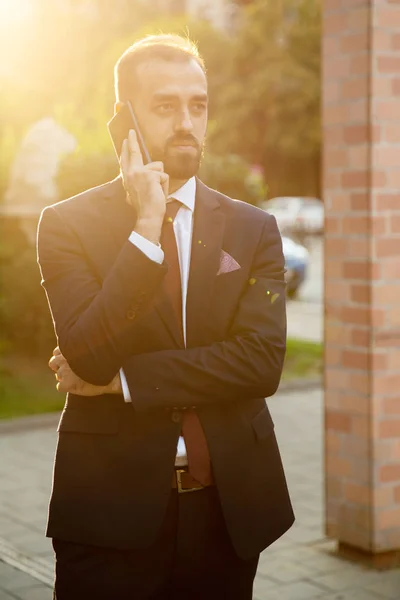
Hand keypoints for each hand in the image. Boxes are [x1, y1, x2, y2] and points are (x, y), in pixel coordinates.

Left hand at [48, 347, 118, 395]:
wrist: (112, 376)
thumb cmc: (106, 362)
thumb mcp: (93, 349)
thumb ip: (82, 349)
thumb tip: (80, 348)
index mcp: (70, 348)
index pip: (57, 352)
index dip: (63, 357)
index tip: (70, 361)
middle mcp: (64, 359)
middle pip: (52, 363)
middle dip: (59, 367)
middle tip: (71, 371)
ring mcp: (64, 372)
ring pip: (57, 375)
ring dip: (64, 377)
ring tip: (75, 379)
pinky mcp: (66, 384)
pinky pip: (60, 387)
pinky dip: (66, 388)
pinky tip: (76, 387)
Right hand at [120, 129, 167, 243]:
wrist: (147, 216)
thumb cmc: (145, 207)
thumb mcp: (139, 193)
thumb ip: (139, 181)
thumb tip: (149, 172)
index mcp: (127, 179)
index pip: (126, 160)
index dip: (126, 149)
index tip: (126, 139)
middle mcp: (130, 174)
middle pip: (133, 153)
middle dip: (132, 141)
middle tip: (131, 131)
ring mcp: (139, 173)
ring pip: (158, 167)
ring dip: (161, 180)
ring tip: (155, 192)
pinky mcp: (150, 175)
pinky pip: (164, 176)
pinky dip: (164, 186)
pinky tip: (158, 194)